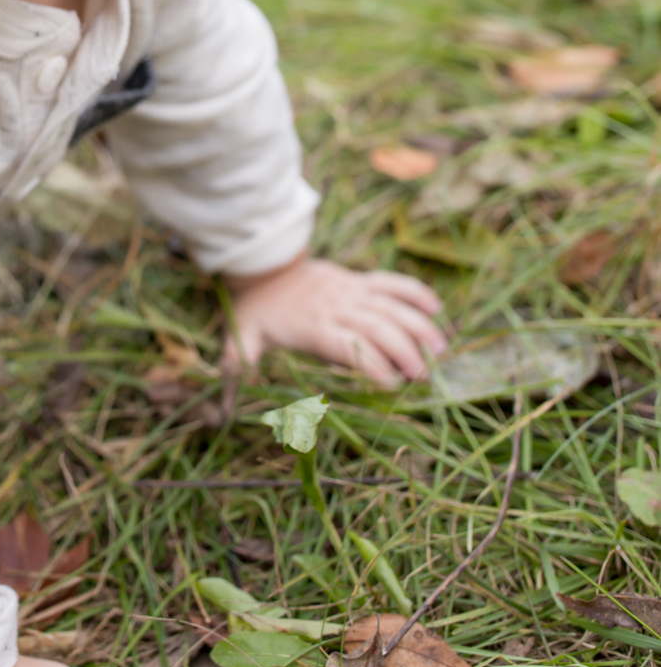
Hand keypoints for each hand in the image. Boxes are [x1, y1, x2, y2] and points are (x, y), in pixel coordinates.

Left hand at [222, 253, 445, 385]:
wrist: (262, 265)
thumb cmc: (256, 311)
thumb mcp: (242, 337)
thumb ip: (238, 365)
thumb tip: (223, 401)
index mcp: (312, 325)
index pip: (346, 346)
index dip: (370, 364)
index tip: (393, 385)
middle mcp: (335, 307)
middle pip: (376, 327)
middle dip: (403, 351)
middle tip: (424, 376)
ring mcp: (349, 291)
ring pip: (390, 306)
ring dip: (417, 325)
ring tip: (441, 348)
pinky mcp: (357, 280)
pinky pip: (389, 282)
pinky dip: (413, 292)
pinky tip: (435, 308)